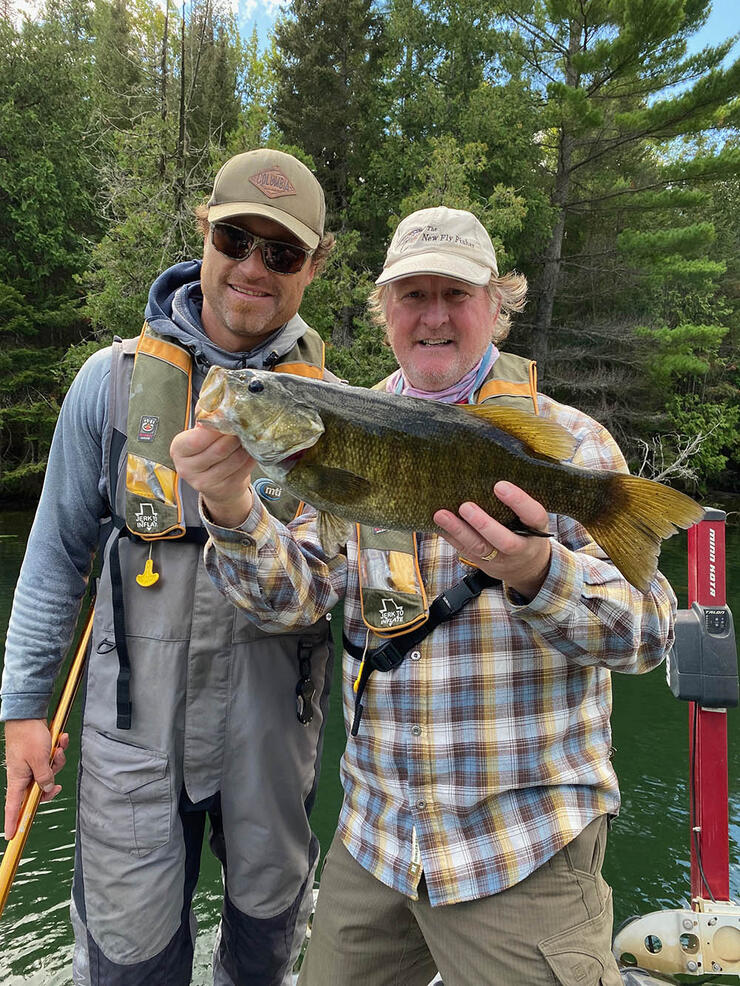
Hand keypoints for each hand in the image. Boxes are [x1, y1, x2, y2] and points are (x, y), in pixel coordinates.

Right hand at [4, 719, 68, 839]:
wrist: (29, 713)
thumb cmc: (29, 736)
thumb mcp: (40, 759)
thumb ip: (44, 777)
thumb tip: (47, 789)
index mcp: (18, 779)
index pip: (13, 806)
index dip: (12, 821)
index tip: (11, 836)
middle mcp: (23, 774)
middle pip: (39, 789)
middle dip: (52, 782)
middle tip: (57, 778)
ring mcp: (31, 764)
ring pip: (49, 772)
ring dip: (58, 760)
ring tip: (58, 746)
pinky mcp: (38, 754)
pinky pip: (52, 758)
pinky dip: (58, 749)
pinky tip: (61, 739)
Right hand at [170, 423, 255, 528]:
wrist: (214, 482)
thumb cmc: (206, 450)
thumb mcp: (199, 432)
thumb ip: (206, 415)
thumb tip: (219, 399)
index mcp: (178, 450)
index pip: (197, 439)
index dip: (216, 428)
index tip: (228, 418)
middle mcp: (188, 469)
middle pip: (220, 449)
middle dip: (236, 435)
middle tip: (245, 425)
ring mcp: (206, 482)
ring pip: (235, 459)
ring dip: (246, 446)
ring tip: (248, 437)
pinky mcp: (224, 489)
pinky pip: (244, 469)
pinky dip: (251, 457)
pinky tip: (251, 450)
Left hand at [434, 481, 551, 600]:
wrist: (527, 568)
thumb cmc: (527, 531)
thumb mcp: (533, 519)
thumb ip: (520, 504)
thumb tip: (491, 472)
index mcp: (537, 531)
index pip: (533, 515)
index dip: (518, 501)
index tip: (499, 485)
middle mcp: (520, 548)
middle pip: (503, 541)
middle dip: (483, 524)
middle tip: (465, 506)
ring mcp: (500, 559)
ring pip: (478, 548)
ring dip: (458, 531)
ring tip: (441, 515)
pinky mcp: (482, 563)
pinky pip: (464, 550)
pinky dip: (450, 537)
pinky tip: (437, 524)